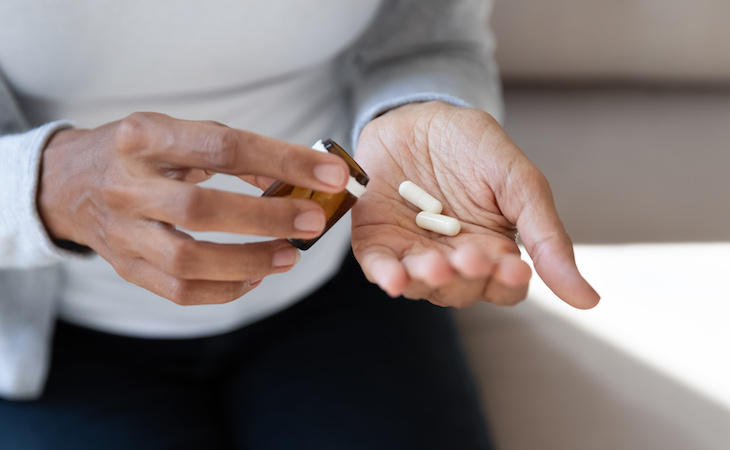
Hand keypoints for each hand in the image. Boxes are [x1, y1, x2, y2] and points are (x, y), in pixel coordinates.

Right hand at [38, 112, 348, 304]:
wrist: (67, 183)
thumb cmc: (137, 153)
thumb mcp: (176, 132)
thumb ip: (231, 150)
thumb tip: (293, 178)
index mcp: (145, 137)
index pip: (223, 147)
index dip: (282, 161)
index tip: (330, 173)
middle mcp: (127, 185)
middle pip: (201, 210)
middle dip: (268, 218)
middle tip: (313, 221)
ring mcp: (122, 231)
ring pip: (188, 261)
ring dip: (250, 262)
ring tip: (291, 255)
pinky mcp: (125, 267)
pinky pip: (179, 292)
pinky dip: (225, 290)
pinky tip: (256, 278)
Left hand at [351, 101, 599, 308]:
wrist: (418, 115)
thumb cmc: (474, 148)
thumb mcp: (518, 181)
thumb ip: (546, 236)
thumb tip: (590, 301)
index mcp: (493, 250)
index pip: (505, 287)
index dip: (508, 283)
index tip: (514, 267)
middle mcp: (453, 260)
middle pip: (463, 290)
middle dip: (466, 278)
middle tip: (469, 256)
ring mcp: (413, 252)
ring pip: (422, 284)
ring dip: (428, 280)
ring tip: (435, 265)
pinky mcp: (377, 241)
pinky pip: (380, 267)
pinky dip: (386, 275)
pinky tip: (394, 278)